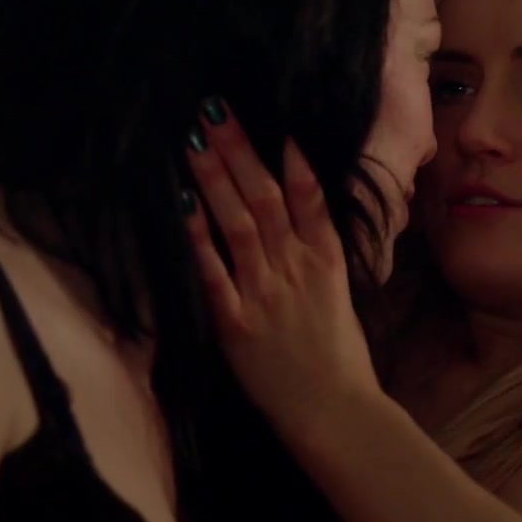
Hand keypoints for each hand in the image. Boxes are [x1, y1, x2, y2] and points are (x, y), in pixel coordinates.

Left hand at [182, 98, 380, 436]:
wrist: (334, 411)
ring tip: (194, 139)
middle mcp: (296, 269)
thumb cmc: (338, 360)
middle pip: (267, 198)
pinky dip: (198, 235)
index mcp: (326, 262)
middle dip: (240, 151)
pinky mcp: (238, 322)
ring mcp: (266, 293)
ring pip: (240, 223)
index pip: (311, 200)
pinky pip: (214, 271)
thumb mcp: (339, 299)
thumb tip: (301, 222)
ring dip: (216, 178)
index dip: (295, 160)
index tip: (277, 124)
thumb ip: (319, 259)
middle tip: (214, 110)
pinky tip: (182, 203)